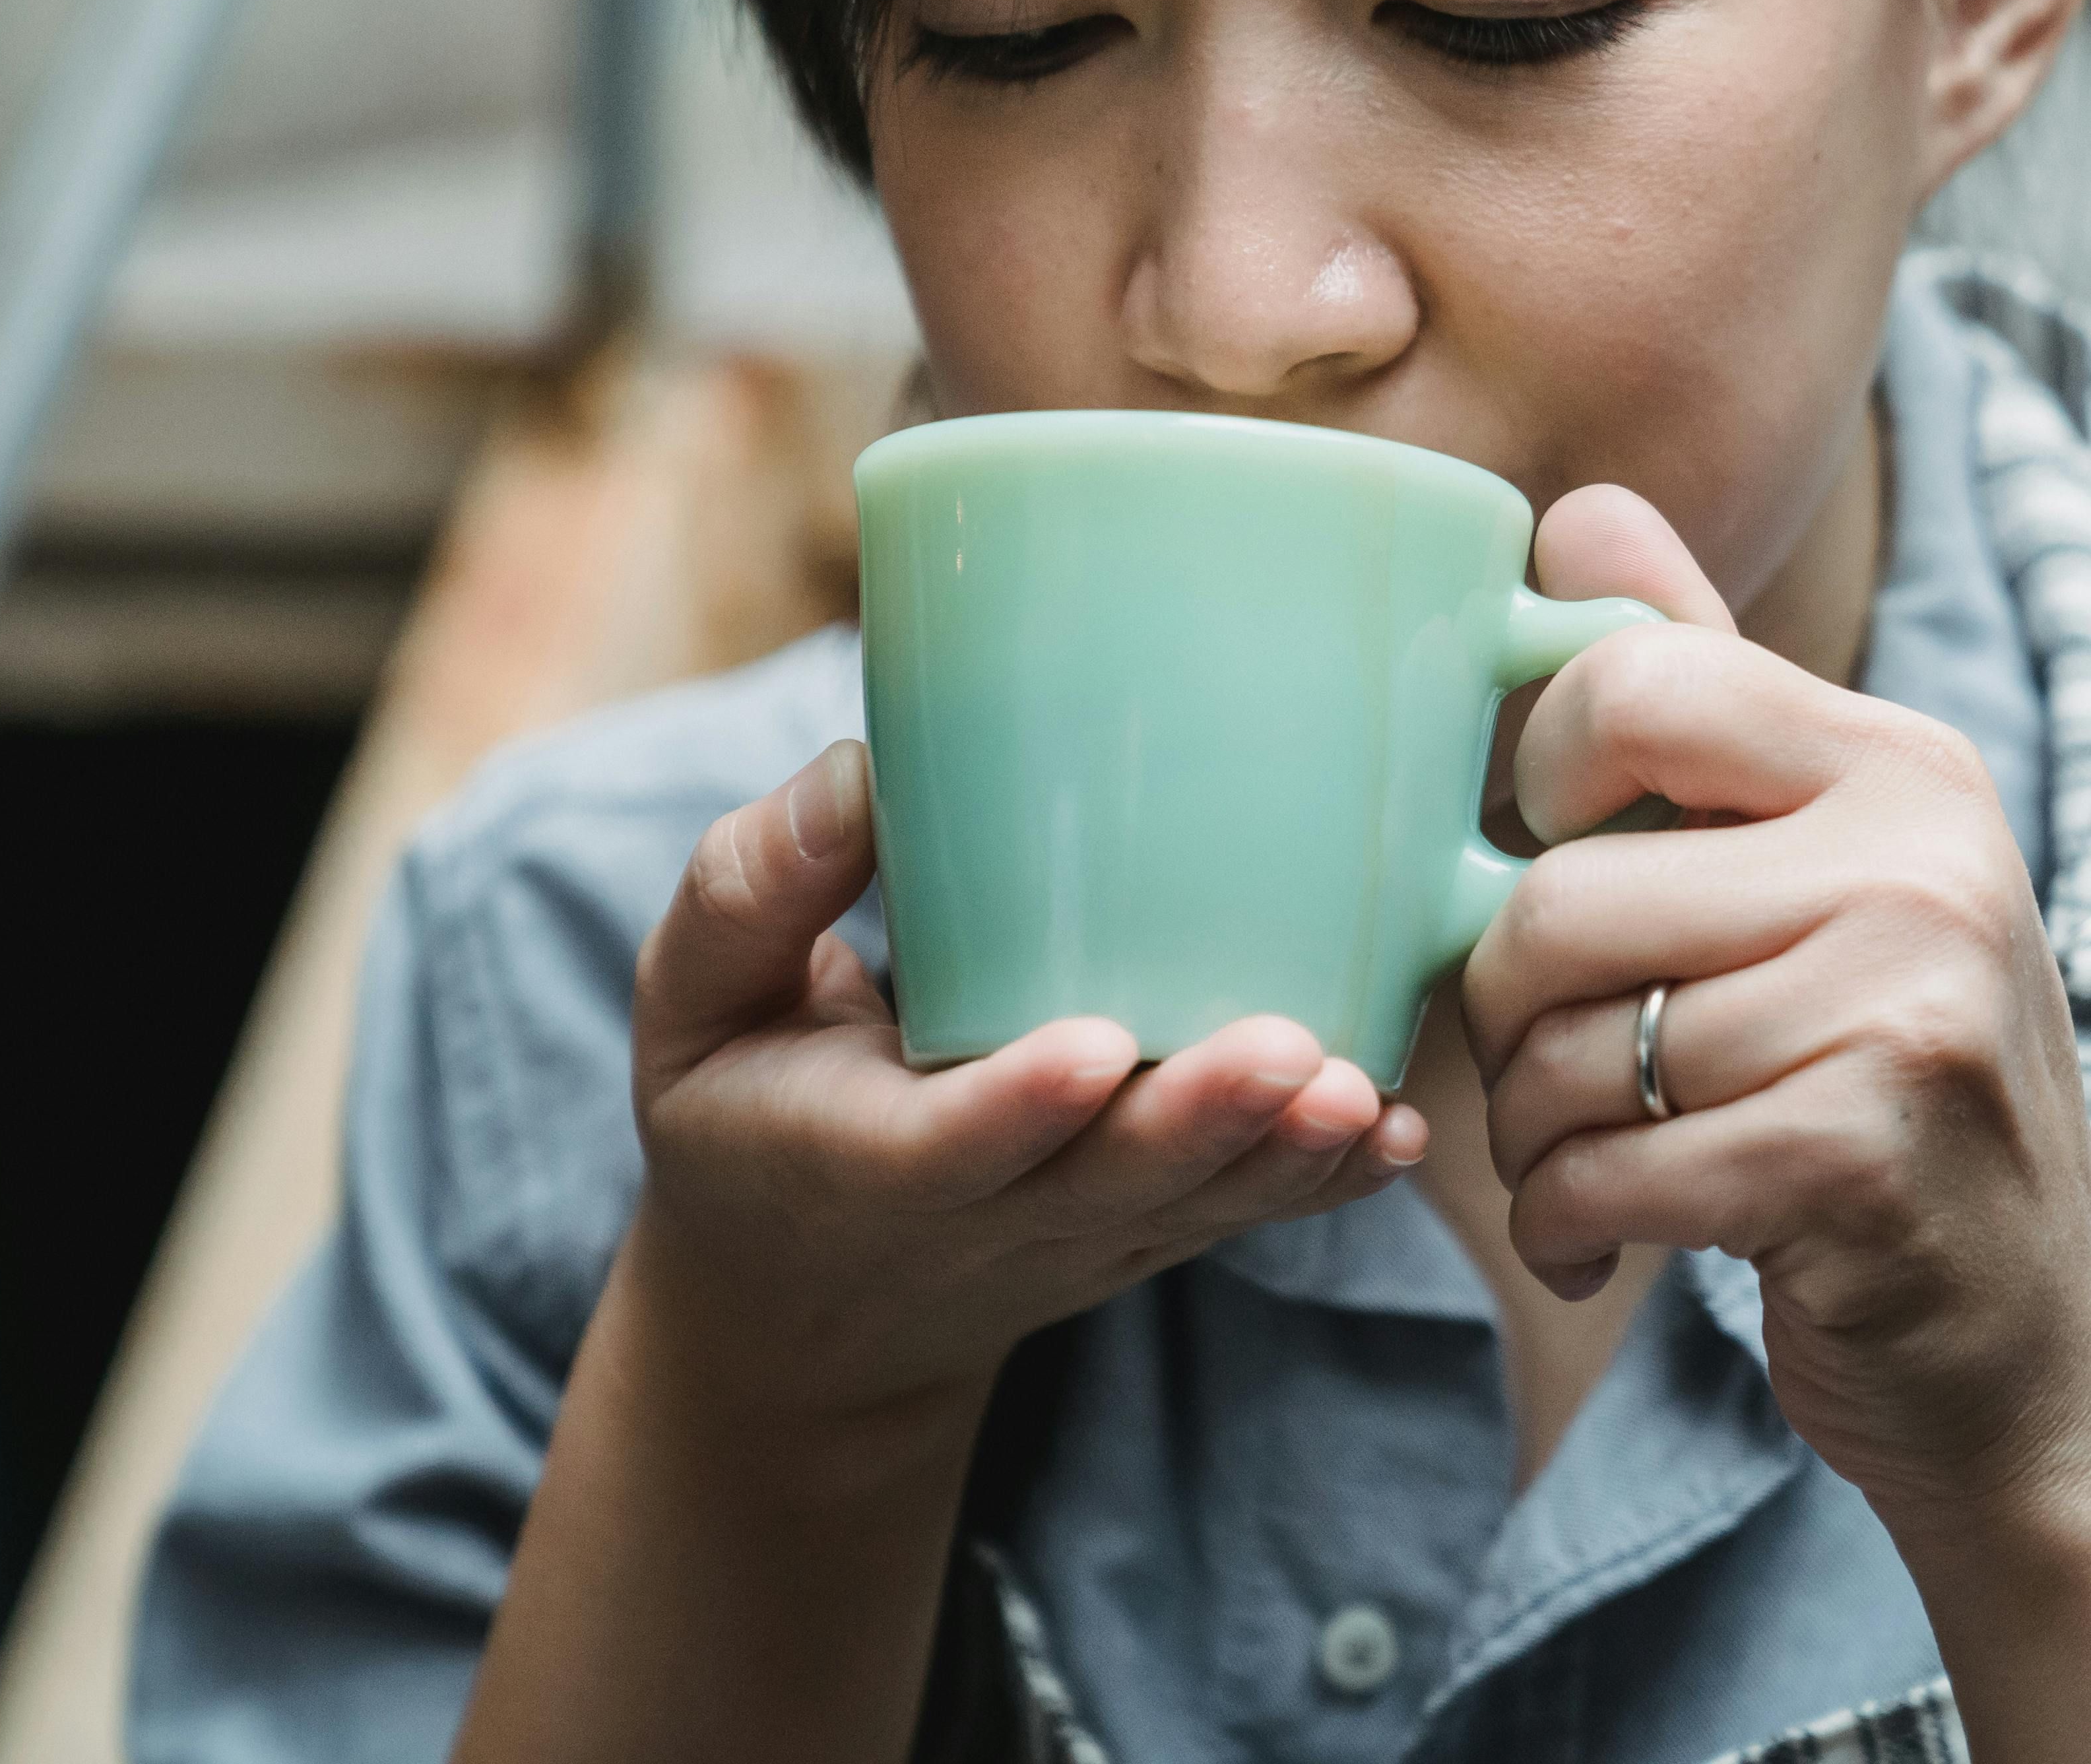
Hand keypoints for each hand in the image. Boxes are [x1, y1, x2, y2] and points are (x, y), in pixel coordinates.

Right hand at [625, 740, 1425, 1436]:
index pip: (945, 1146)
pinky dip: (1322, 1185)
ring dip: (1284, 1157)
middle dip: (1198, 1125)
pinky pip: (1242, 1217)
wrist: (804, 1314)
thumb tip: (861, 776)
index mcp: (859, 1161)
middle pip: (1106, 1184)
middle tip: (1291, 1057)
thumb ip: (753, 893)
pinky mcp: (1146, 1234)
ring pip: (1194, 1209)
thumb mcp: (693, 1010)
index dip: (1021, 1105)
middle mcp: (986, 1218)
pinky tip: (1398, 1135)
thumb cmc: (747, 1106)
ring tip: (1362, 1093)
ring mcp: (1080, 1238)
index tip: (1094, 1048)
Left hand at [1459, 487, 2090, 1542]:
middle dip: (1507, 1013)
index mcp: (1902, 763)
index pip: (1628, 680)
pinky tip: (1611, 1234)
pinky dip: (1570, 1219)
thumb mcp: (1829, 870)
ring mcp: (1908, 1009)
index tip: (1560, 858)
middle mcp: (1925, 862)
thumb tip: (1575, 512)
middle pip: (1558, 896)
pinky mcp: (1864, 1160)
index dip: (1536, 780)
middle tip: (1558, 1071)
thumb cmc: (1887, 1093)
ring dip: (1535, 1137)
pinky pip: (1605, 1168)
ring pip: (1568, 1050)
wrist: (2034, 1355)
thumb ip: (1705, 693)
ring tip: (1597, 1160)